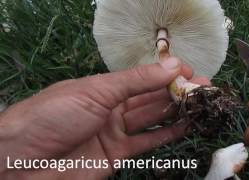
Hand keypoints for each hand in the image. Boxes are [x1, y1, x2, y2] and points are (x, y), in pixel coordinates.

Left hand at [0, 57, 209, 179]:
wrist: (23, 161)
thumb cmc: (55, 115)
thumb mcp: (96, 91)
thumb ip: (136, 81)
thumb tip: (172, 65)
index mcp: (104, 87)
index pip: (143, 77)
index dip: (167, 73)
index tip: (191, 71)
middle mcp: (112, 107)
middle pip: (151, 97)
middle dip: (177, 91)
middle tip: (203, 88)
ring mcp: (116, 132)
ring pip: (152, 118)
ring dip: (176, 111)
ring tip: (200, 105)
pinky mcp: (118, 155)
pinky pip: (147, 142)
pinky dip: (166, 134)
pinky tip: (185, 126)